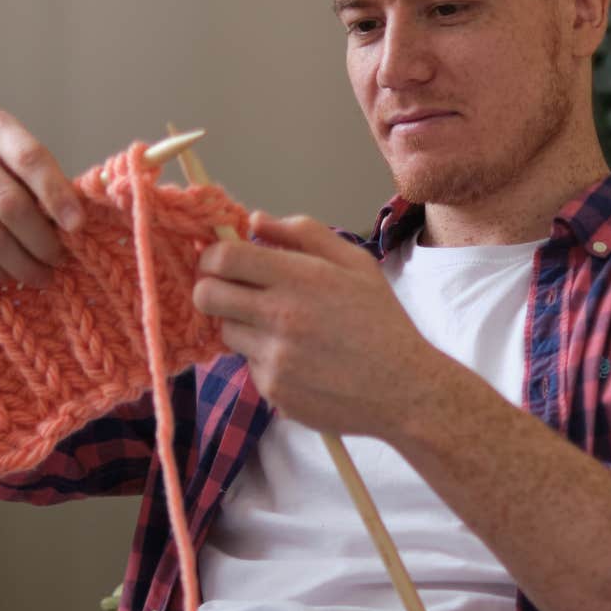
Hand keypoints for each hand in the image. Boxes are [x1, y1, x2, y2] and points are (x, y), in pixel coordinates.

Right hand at [0, 108, 83, 288]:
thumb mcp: (4, 164)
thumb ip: (35, 182)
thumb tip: (75, 223)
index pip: (31, 159)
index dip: (57, 194)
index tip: (78, 226)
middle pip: (11, 203)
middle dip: (41, 240)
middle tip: (58, 261)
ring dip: (20, 262)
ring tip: (40, 276)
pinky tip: (6, 276)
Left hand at [191, 212, 445, 438]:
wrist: (403, 388)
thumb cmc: (381, 320)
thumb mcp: (355, 263)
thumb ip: (304, 233)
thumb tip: (256, 220)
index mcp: (301, 278)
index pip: (224, 258)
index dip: (211, 255)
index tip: (220, 260)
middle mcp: (281, 317)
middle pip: (208, 295)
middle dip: (211, 289)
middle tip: (232, 291)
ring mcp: (274, 356)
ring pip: (226, 331)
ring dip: (242, 325)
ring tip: (281, 328)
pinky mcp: (273, 389)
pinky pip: (248, 365)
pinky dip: (264, 358)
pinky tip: (299, 359)